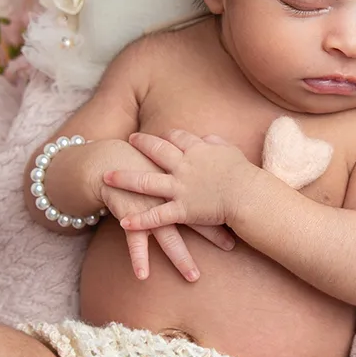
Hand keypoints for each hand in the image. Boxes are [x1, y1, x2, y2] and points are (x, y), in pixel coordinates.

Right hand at [86, 139, 233, 282]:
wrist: (113, 161)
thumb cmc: (146, 163)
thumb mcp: (171, 160)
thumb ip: (192, 164)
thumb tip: (217, 172)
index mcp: (180, 183)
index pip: (208, 197)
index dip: (227, 207)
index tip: (246, 218)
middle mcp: (167, 198)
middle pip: (193, 218)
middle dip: (213, 234)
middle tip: (231, 247)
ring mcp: (148, 209)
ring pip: (167, 236)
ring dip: (180, 257)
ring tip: (193, 277)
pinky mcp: (130, 217)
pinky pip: (134, 241)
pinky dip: (138, 258)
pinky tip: (143, 276)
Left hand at [105, 129, 252, 232]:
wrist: (249, 196)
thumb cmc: (245, 176)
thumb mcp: (232, 152)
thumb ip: (217, 144)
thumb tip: (208, 139)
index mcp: (198, 150)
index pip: (177, 138)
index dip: (166, 136)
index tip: (159, 135)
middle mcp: (184, 166)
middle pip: (157, 150)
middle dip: (141, 144)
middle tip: (129, 140)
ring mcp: (180, 188)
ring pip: (146, 181)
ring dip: (124, 179)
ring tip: (106, 177)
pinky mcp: (182, 209)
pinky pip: (155, 215)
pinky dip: (138, 219)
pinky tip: (122, 221)